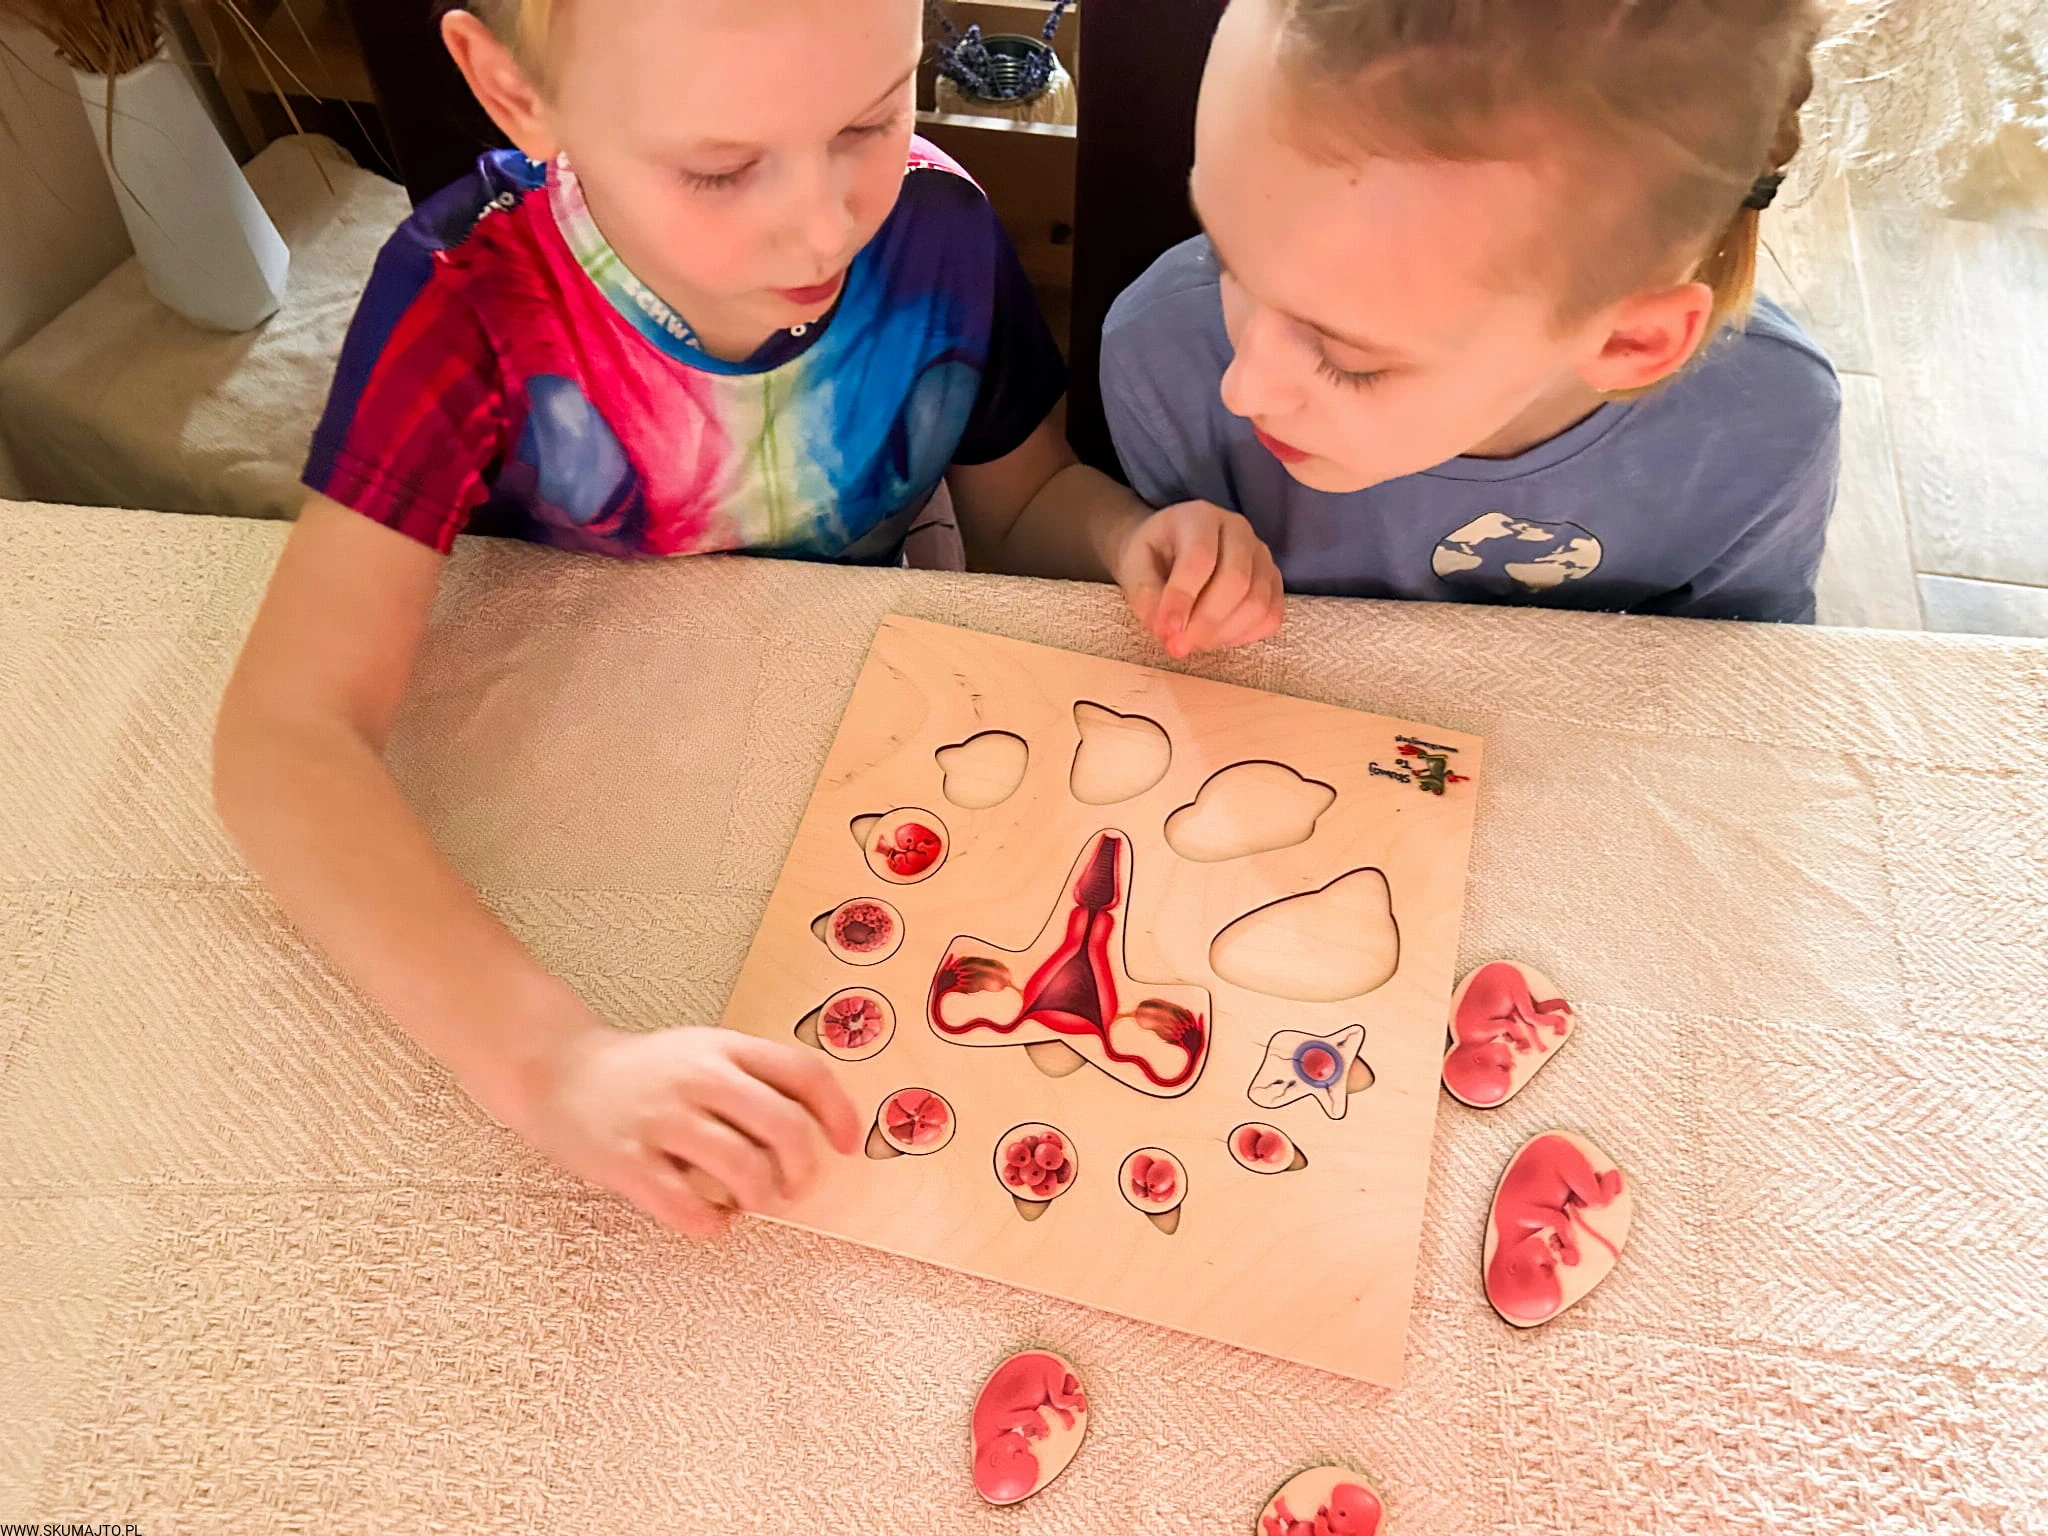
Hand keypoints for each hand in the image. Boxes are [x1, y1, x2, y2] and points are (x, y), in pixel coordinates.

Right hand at [502, 1019, 862, 1238]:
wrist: (557, 1071)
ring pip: (742, 1168)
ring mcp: (661, 1119)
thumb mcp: (705, 1052)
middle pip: (782, 1126)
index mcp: (724, 1048)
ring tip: (746, 1200)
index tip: (848, 1147)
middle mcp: (697, 1077)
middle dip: (801, 1168)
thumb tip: (819, 1130)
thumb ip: (757, 1079)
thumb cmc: (648, 1072)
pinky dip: (710, 1223)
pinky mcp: (626, 1161)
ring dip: (758, 1196)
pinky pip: (687, 1207)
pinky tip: (708, 1218)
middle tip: (793, 1188)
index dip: (838, 1113)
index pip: (803, 1072)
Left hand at [1112, 500, 1284, 657]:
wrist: (1167, 548)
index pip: (1200, 557)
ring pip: (1257, 602)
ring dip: (1224, 633)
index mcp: (1199, 517)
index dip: (1183, 598)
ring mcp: (1261, 554)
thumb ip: (1145, 594)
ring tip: (1193, 642)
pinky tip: (1217, 637)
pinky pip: (1271, 615)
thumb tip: (1167, 630)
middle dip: (1206, 622)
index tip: (1166, 632)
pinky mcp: (1273, 580)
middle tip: (1178, 646)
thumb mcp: (1133, 567)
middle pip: (1237, 580)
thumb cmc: (1151, 556)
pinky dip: (1245, 635)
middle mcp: (1238, 529)